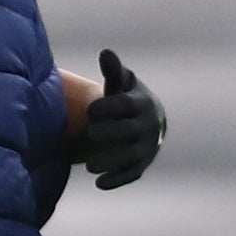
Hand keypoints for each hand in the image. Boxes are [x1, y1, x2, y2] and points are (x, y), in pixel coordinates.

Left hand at [82, 48, 165, 189]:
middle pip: (130, 131)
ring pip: (131, 156)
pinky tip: (99, 183)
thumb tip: (106, 52)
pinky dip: (117, 179)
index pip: (127, 106)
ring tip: (89, 166)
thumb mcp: (119, 85)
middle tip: (90, 133)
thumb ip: (112, 72)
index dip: (109, 108)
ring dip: (112, 162)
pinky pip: (131, 174)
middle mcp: (147, 126)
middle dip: (111, 133)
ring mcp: (145, 146)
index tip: (89, 111)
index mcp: (140, 103)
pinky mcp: (140, 164)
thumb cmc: (123, 100)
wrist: (143, 122)